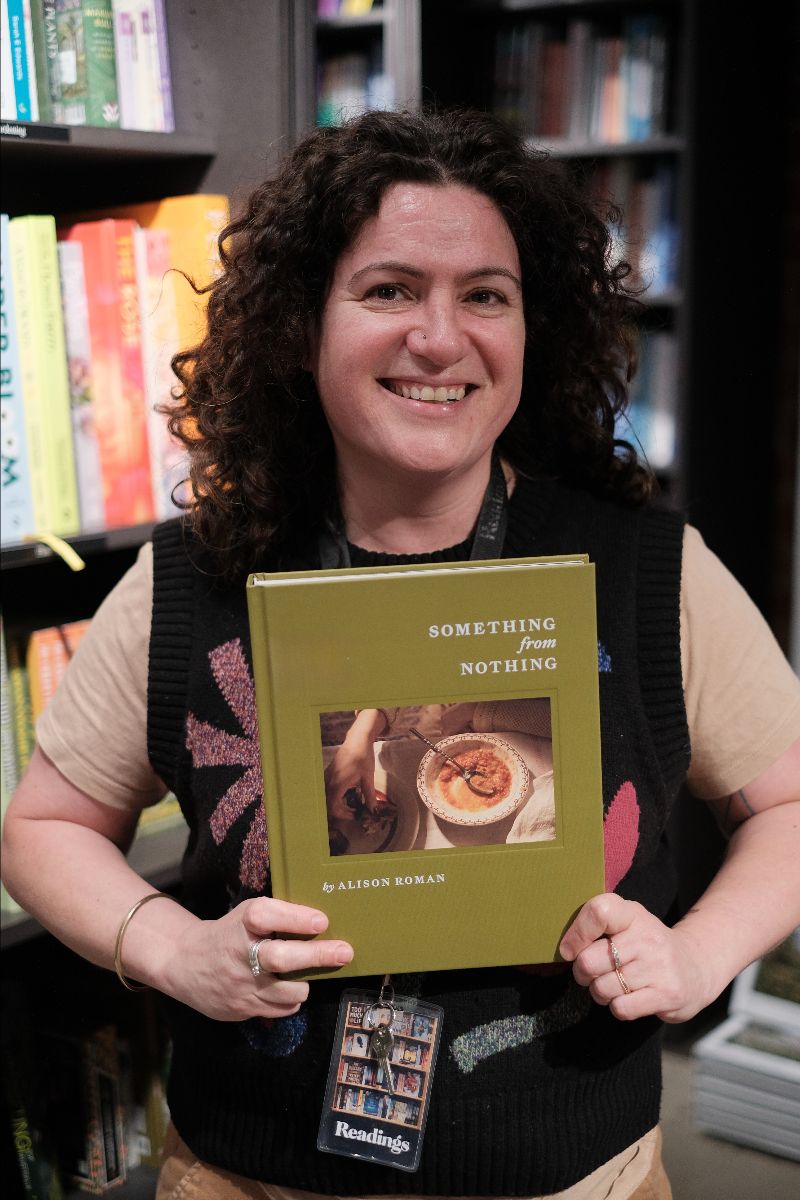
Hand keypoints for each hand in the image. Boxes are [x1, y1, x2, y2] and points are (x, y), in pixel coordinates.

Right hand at [163, 898, 352, 1020]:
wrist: (185, 964)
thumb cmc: (228, 934)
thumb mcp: (245, 916)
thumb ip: (276, 917)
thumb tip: (321, 922)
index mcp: (241, 924)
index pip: (266, 915)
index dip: (294, 918)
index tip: (321, 921)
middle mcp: (240, 955)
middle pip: (281, 958)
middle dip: (317, 955)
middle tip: (345, 952)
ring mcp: (240, 985)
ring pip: (288, 991)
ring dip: (304, 982)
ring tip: (307, 974)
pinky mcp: (241, 1009)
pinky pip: (280, 1009)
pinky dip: (291, 1000)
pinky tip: (288, 988)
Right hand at [325, 734, 378, 821]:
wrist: (357, 740)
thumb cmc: (363, 757)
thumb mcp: (368, 778)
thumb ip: (369, 796)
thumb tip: (373, 811)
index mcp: (337, 784)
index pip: (333, 808)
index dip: (343, 815)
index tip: (355, 815)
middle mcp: (329, 782)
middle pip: (328, 804)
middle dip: (341, 811)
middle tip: (354, 812)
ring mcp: (327, 777)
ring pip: (327, 797)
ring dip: (338, 804)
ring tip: (352, 804)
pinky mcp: (328, 773)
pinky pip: (328, 790)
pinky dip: (336, 796)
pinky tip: (348, 794)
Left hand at [559, 894, 715, 1022]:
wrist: (696, 967)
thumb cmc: (646, 946)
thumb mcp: (627, 924)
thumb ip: (598, 928)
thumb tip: (565, 949)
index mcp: (632, 914)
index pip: (599, 912)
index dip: (576, 934)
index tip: (570, 949)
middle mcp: (647, 937)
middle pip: (590, 960)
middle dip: (582, 973)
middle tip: (592, 974)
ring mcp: (660, 966)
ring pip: (603, 988)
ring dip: (600, 993)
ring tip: (614, 985)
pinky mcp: (668, 994)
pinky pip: (621, 1008)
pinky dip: (617, 1007)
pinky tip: (629, 998)